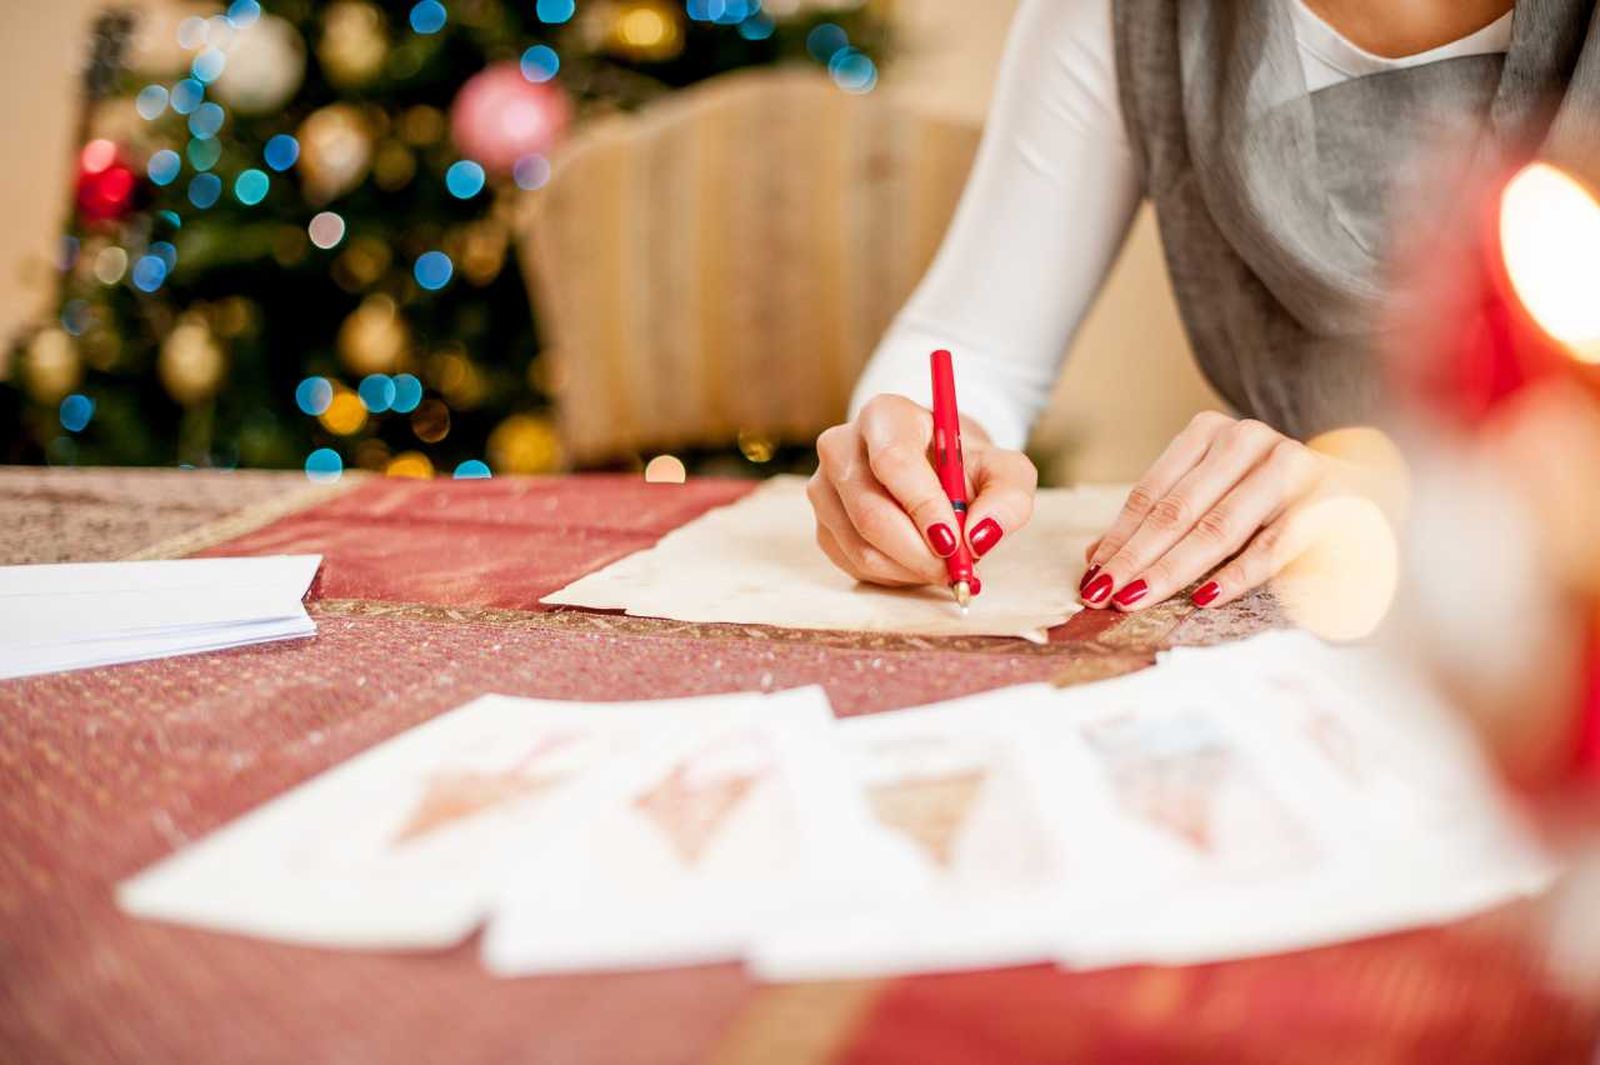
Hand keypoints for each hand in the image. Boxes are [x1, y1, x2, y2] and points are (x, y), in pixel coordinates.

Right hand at [809, 394, 1038, 587]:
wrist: (932, 470)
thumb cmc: (965, 467)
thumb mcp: (1004, 471)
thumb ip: (1007, 498)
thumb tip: (979, 537)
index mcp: (884, 415)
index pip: (893, 462)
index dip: (924, 507)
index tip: (955, 541)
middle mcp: (841, 446)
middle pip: (870, 511)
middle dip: (919, 552)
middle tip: (955, 569)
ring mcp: (823, 488)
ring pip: (861, 546)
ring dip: (910, 569)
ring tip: (942, 564)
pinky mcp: (822, 525)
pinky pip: (854, 564)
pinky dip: (894, 575)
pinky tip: (916, 561)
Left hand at [1081, 412, 1326, 610]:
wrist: (1363, 490)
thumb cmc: (1272, 498)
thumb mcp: (1213, 495)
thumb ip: (1162, 519)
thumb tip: (1098, 558)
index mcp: (1210, 433)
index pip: (1152, 492)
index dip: (1118, 537)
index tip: (1092, 575)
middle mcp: (1247, 441)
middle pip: (1177, 511)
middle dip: (1135, 558)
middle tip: (1104, 594)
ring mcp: (1287, 468)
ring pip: (1217, 529)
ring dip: (1172, 570)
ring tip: (1137, 599)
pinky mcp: (1323, 501)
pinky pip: (1270, 547)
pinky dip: (1234, 576)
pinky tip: (1203, 598)